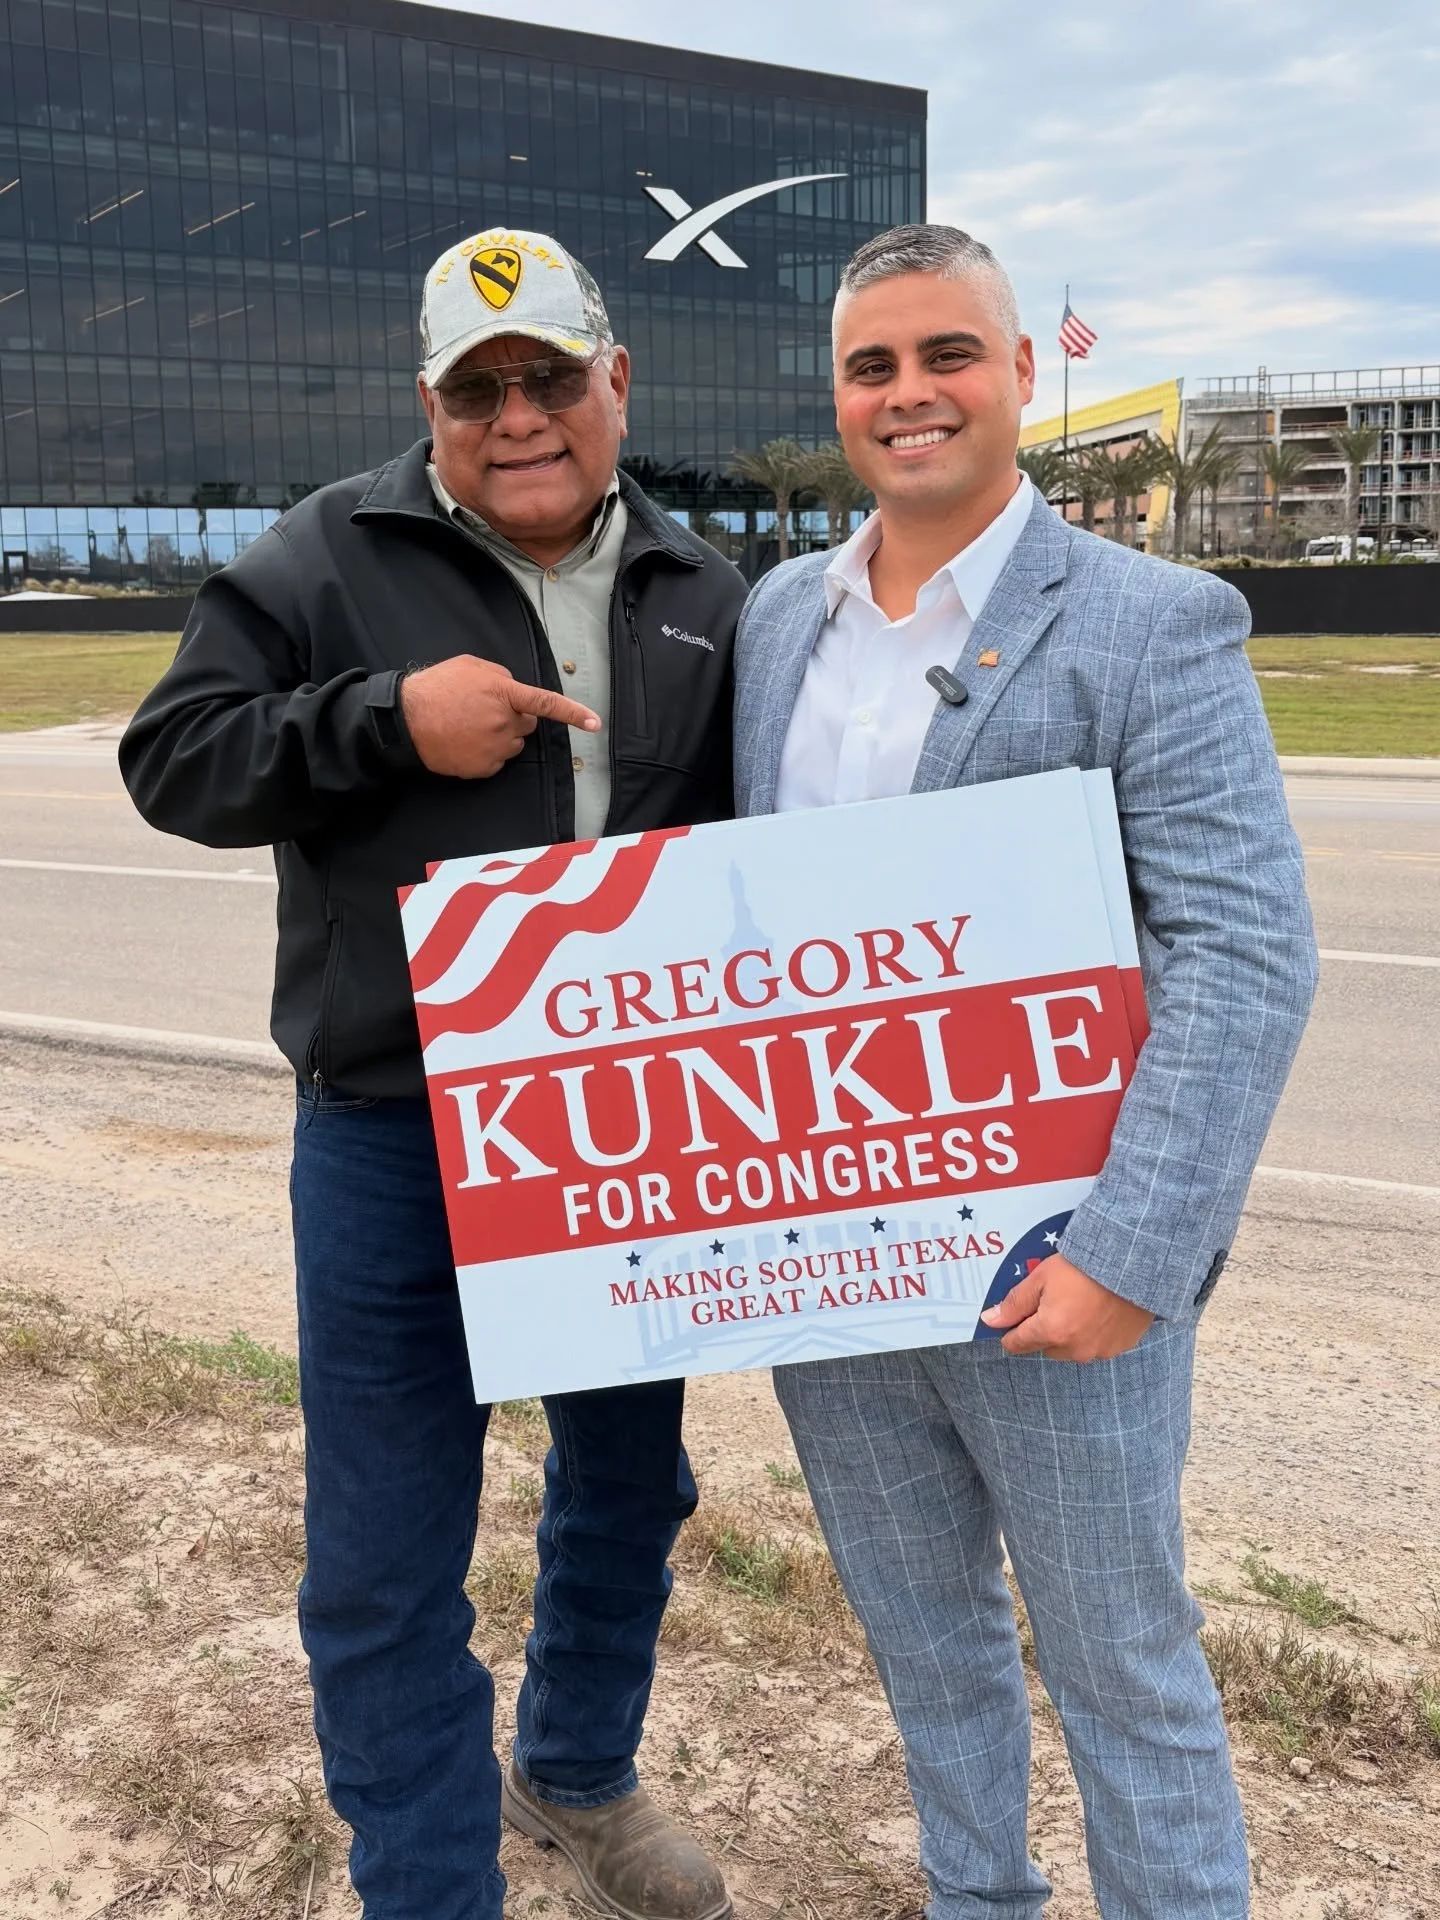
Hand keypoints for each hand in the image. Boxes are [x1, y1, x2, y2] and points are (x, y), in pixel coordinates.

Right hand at [400, 655, 599, 778]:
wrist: (405, 719)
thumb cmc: (437, 687)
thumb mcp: (471, 667)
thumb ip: (501, 676)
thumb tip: (515, 690)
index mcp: (504, 694)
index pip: (546, 704)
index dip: (573, 713)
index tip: (595, 723)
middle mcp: (504, 723)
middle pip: (527, 725)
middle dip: (514, 718)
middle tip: (484, 710)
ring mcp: (494, 748)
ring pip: (513, 745)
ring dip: (500, 736)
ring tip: (469, 726)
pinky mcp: (483, 768)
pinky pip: (497, 761)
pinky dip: (486, 753)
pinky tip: (464, 741)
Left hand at [980, 1252, 1153, 1361]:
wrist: (1133, 1262)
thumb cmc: (1084, 1266)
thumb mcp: (1041, 1277)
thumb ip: (1014, 1303)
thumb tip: (990, 1321)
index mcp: (1051, 1332)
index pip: (1017, 1344)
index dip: (1012, 1329)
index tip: (1015, 1315)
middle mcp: (1074, 1349)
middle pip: (1044, 1346)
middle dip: (1043, 1328)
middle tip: (1054, 1299)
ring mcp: (1100, 1351)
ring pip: (1070, 1348)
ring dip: (1069, 1333)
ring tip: (1079, 1302)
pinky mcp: (1120, 1346)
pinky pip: (1096, 1345)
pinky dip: (1093, 1332)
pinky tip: (1099, 1309)